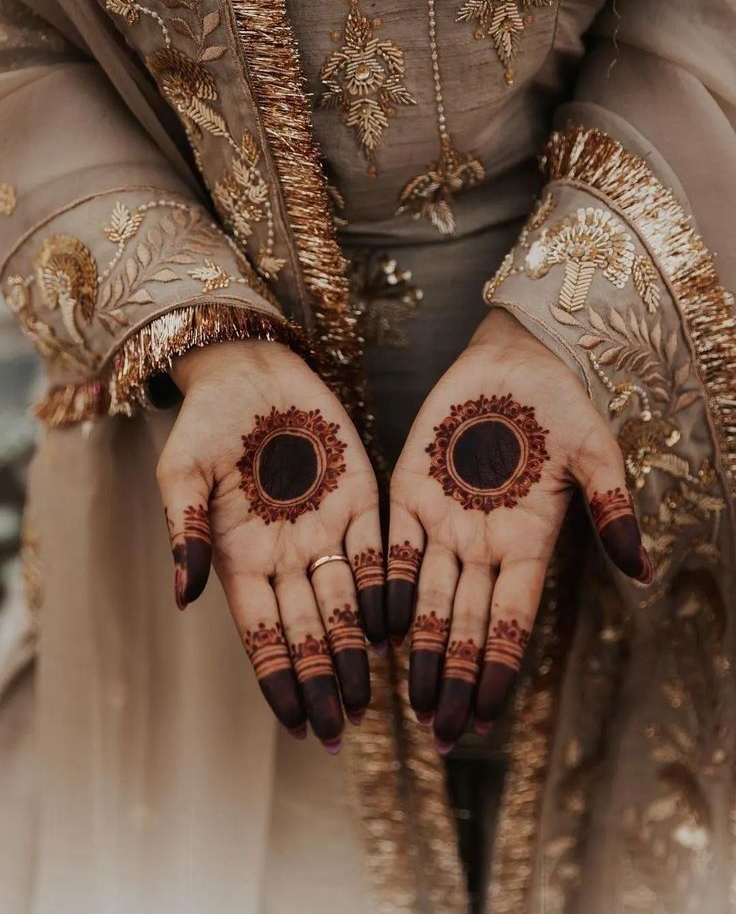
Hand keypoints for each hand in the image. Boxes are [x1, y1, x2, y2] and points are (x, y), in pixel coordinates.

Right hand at [156, 339, 385, 752]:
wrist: (251, 370)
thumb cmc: (207, 422)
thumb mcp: (183, 474)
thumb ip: (186, 531)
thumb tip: (183, 595)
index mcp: (242, 555)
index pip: (262, 631)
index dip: (279, 677)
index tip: (296, 724)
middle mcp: (287, 554)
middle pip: (308, 629)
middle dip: (323, 681)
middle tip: (343, 731)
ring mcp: (326, 528)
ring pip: (345, 603)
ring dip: (356, 651)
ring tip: (370, 699)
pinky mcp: (360, 499)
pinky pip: (377, 554)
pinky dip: (385, 593)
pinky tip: (396, 631)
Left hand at [389, 309, 650, 752]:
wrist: (516, 359)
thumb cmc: (562, 405)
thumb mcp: (594, 455)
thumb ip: (611, 509)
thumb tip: (643, 569)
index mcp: (528, 541)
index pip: (513, 620)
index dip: (499, 668)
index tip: (486, 715)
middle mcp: (482, 543)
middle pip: (467, 623)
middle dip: (456, 677)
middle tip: (440, 732)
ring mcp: (442, 520)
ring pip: (426, 598)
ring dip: (420, 649)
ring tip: (410, 700)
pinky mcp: (407, 490)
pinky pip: (392, 548)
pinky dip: (383, 588)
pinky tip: (373, 629)